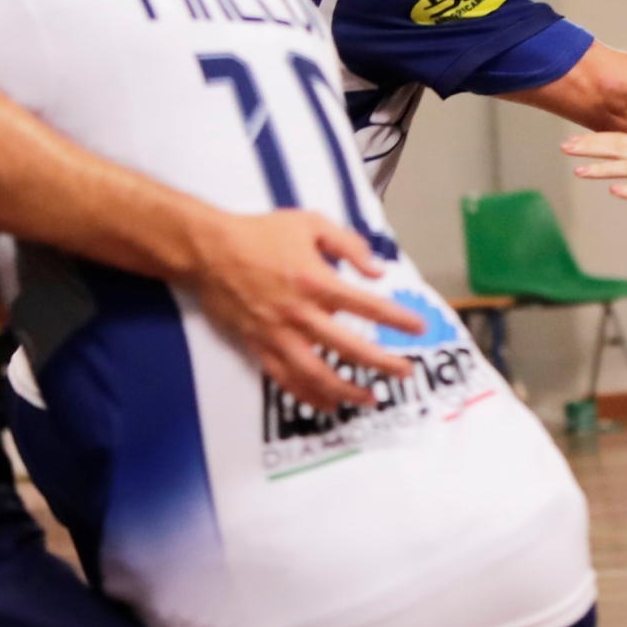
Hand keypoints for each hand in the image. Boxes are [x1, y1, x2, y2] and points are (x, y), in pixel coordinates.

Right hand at [187, 209, 422, 414]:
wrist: (209, 250)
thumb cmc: (259, 234)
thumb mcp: (309, 223)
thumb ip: (348, 245)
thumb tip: (377, 269)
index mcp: (316, 281)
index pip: (367, 305)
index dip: (397, 318)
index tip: (418, 327)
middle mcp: (300, 313)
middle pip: (349, 346)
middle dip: (382, 362)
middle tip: (404, 372)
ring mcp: (278, 334)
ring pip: (317, 373)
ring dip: (346, 389)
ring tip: (369, 398)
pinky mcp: (259, 345)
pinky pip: (285, 378)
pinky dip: (307, 395)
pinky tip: (325, 403)